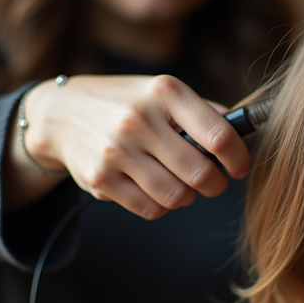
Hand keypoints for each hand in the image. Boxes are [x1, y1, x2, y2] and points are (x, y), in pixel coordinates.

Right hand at [13, 74, 249, 218]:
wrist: (60, 112)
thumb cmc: (125, 103)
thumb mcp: (161, 92)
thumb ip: (203, 112)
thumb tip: (243, 130)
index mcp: (164, 93)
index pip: (219, 136)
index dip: (238, 159)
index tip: (239, 167)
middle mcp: (139, 120)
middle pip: (201, 174)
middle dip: (214, 185)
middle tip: (211, 182)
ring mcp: (117, 150)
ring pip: (177, 197)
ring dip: (187, 197)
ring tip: (180, 184)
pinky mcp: (100, 178)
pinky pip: (150, 210)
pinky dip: (161, 206)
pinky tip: (154, 190)